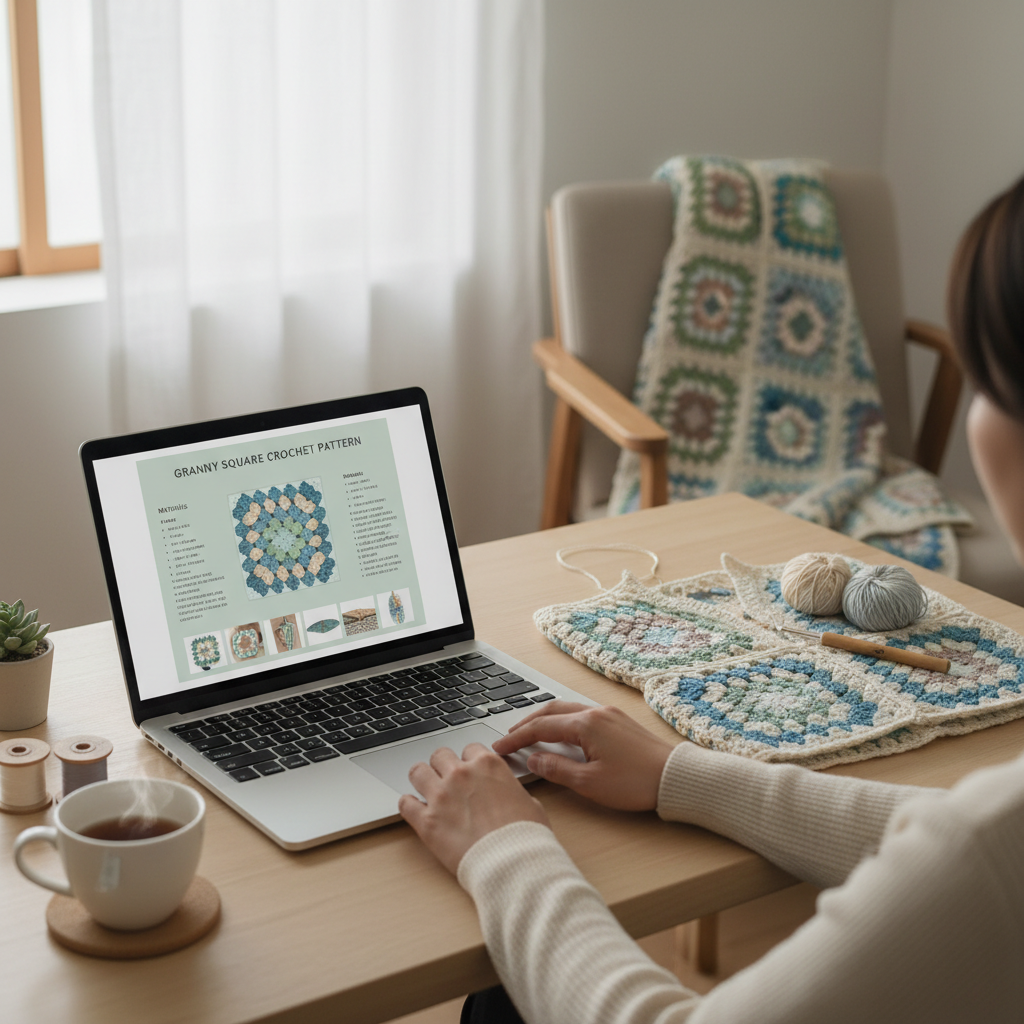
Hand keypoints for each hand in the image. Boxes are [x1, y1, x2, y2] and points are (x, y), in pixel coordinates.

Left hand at [398, 743, 549, 874]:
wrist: (513, 864)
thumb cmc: (525, 836)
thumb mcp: (529, 802)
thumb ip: (509, 790)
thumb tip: (506, 794)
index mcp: (488, 765)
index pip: (470, 749)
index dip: (470, 762)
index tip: (470, 772)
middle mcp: (461, 775)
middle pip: (440, 755)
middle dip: (444, 766)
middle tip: (447, 780)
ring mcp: (441, 796)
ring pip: (417, 772)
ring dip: (422, 780)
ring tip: (427, 791)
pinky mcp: (427, 822)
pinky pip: (405, 804)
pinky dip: (409, 805)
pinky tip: (415, 810)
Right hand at [492, 701, 674, 811]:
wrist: (677, 777)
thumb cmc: (636, 783)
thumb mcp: (590, 783)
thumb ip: (557, 769)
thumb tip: (533, 759)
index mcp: (586, 725)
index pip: (540, 727)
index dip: (516, 737)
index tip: (499, 747)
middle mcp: (596, 712)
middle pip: (551, 710)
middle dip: (526, 722)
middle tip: (509, 737)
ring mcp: (609, 714)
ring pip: (567, 709)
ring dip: (545, 719)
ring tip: (530, 734)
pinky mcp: (619, 721)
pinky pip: (582, 713)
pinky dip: (563, 721)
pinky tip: (561, 734)